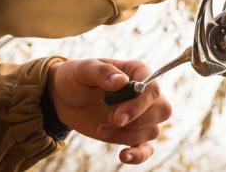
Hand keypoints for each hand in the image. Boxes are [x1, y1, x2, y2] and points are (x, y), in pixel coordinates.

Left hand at [47, 59, 171, 164]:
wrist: (64, 97)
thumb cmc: (76, 77)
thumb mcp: (83, 70)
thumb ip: (102, 72)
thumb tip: (121, 81)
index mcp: (137, 73)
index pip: (152, 89)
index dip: (139, 105)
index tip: (117, 117)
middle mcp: (143, 94)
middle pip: (162, 110)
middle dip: (139, 120)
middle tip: (113, 121)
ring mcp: (139, 115)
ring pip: (152, 130)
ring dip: (127, 135)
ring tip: (100, 129)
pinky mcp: (130, 134)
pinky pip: (146, 148)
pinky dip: (139, 155)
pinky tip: (123, 156)